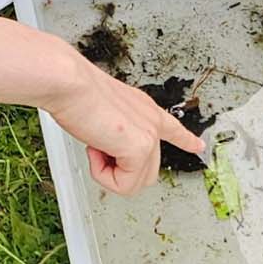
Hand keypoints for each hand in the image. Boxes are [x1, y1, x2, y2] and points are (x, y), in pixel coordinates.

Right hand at [0, 8, 202, 196]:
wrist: (63, 79)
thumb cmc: (65, 85)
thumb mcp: (86, 103)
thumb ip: (95, 117)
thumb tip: (76, 109)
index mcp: (139, 106)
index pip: (168, 124)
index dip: (183, 138)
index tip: (199, 147)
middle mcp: (149, 118)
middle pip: (145, 172)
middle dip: (116, 169)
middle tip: (92, 146)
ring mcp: (148, 133)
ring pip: (135, 182)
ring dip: (108, 172)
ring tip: (91, 144)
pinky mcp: (140, 147)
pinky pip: (124, 184)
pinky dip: (104, 174)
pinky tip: (93, 148)